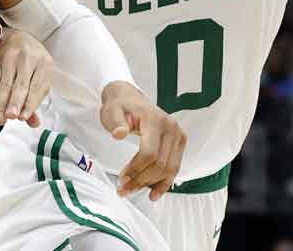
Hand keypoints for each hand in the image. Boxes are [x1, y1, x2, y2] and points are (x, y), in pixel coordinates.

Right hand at [0, 29, 52, 126]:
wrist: (18, 36)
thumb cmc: (33, 62)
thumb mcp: (41, 76)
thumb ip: (35, 100)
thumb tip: (34, 123)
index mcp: (44, 63)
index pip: (37, 87)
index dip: (30, 104)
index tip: (23, 117)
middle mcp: (28, 58)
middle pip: (20, 84)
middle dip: (14, 102)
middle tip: (11, 117)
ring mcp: (10, 58)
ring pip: (4, 83)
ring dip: (1, 103)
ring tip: (0, 119)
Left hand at [99, 81, 185, 200]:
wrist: (131, 99)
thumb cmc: (121, 106)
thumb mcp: (112, 111)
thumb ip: (116, 123)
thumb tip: (118, 134)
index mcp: (155, 120)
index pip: (150, 152)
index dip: (136, 169)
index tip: (121, 179)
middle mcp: (171, 127)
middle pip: (160, 163)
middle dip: (141, 180)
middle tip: (123, 190)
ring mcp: (178, 135)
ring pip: (169, 169)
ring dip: (151, 184)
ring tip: (132, 191)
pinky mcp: (179, 142)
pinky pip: (174, 167)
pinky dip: (165, 182)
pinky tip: (154, 194)